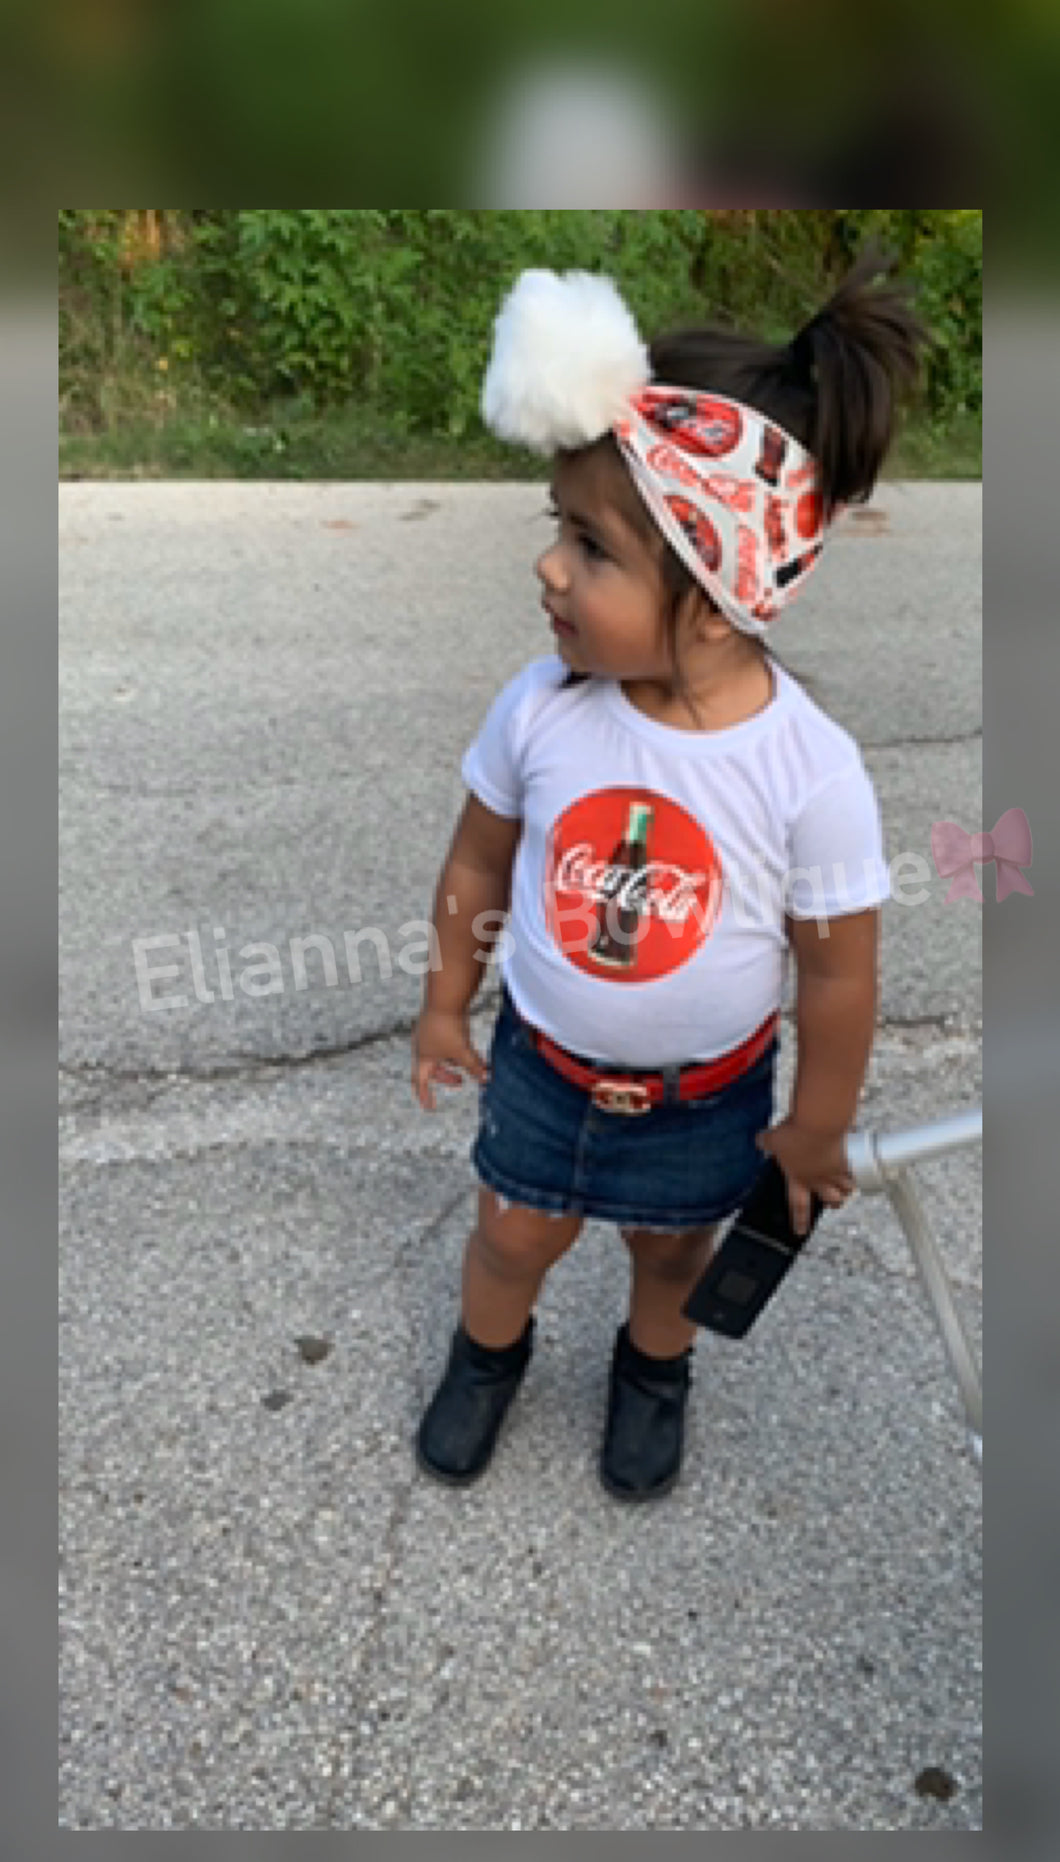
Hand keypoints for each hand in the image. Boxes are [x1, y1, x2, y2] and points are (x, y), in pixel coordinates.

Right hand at [412, 1006, 489, 1111]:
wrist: (445, 997)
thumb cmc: (449, 1027)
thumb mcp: (463, 1051)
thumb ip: (474, 1067)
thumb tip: (486, 1080)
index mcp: (422, 1057)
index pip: (420, 1082)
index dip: (424, 1096)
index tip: (430, 1107)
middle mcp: (421, 1047)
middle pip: (431, 1069)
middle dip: (446, 1077)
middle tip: (461, 1082)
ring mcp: (427, 1034)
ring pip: (439, 1055)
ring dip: (451, 1063)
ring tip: (466, 1065)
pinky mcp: (436, 1023)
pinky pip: (443, 1043)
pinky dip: (454, 1050)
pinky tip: (465, 1047)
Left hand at [755, 1117, 854, 1235]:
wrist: (818, 1123)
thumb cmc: (793, 1133)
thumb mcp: (773, 1138)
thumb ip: (766, 1142)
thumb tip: (759, 1140)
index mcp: (798, 1178)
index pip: (797, 1205)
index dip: (799, 1220)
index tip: (800, 1232)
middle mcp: (819, 1179)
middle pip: (831, 1200)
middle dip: (833, 1204)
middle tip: (832, 1204)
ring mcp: (836, 1171)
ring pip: (847, 1189)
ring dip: (846, 1190)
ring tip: (846, 1188)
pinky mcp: (849, 1158)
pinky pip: (856, 1171)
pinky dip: (856, 1171)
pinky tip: (857, 1168)